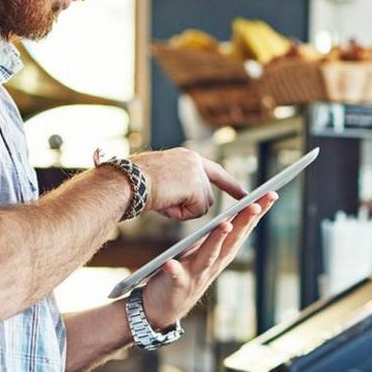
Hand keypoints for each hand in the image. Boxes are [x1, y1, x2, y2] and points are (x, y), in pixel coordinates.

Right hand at [131, 148, 245, 219]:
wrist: (126, 181)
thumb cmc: (135, 184)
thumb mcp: (162, 181)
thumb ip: (181, 187)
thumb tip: (192, 203)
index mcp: (186, 157)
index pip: (214, 171)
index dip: (230, 184)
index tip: (245, 194)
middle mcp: (194, 161)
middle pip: (206, 196)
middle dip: (192, 206)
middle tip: (168, 202)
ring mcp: (197, 172)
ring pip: (202, 206)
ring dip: (183, 210)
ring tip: (162, 199)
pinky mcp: (196, 186)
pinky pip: (196, 212)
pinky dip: (180, 214)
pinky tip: (165, 203)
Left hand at [142, 192, 276, 326]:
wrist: (164, 308)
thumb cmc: (184, 274)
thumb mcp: (204, 254)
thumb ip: (215, 238)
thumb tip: (230, 215)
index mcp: (220, 253)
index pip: (242, 230)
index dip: (257, 213)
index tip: (271, 194)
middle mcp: (213, 264)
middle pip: (232, 240)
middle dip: (245, 222)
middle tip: (256, 204)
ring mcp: (196, 276)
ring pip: (209, 256)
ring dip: (218, 241)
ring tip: (225, 224)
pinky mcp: (177, 285)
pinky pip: (176, 276)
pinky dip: (174, 269)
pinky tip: (170, 263)